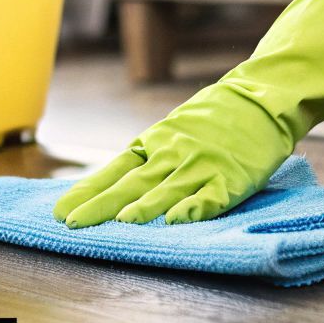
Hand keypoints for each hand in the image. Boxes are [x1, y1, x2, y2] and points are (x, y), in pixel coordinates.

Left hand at [54, 0, 323, 226]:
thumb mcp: (171, 131)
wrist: (261, 99)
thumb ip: (143, 159)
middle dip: (102, 206)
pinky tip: (179, 221)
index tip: (62, 211)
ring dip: (146, 207)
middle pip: (133, 183)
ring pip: (170, 189)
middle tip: (76, 223)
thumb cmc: (212, 120)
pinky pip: (213, 195)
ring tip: (122, 223)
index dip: (88, 192)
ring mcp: (204, 165)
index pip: (115, 170)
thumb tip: (105, 186)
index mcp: (156, 144)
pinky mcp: (234, 176)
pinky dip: (196, 208)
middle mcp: (175, 154)